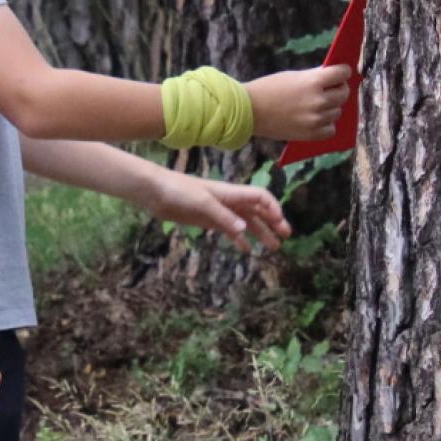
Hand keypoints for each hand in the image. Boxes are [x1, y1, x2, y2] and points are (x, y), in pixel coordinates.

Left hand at [145, 170, 290, 253]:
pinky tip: (246, 250)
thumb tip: (244, 230)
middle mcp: (229, 201)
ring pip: (246, 222)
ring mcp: (219, 211)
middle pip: (257, 211)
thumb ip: (222, 216)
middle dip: (273, 222)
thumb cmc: (178, 190)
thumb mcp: (202, 203)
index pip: (260, 197)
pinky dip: (240, 239)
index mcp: (231, 193)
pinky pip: (230, 230)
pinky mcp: (208, 220)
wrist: (155, 192)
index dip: (273, 208)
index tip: (280, 224)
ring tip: (274, 247)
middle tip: (286, 237)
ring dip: (260, 232)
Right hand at [243, 65, 352, 140]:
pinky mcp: (310, 134)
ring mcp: (315, 119)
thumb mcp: (293, 76)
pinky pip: (330, 129)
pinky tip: (316, 120)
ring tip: (317, 105)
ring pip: (337, 112)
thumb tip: (334, 78)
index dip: (343, 71)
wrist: (248, 110)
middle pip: (343, 94)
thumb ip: (314, 77)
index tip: (341, 72)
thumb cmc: (268, 89)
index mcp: (313, 82)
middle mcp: (318, 101)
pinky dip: (325, 125)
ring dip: (330, 107)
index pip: (342, 74)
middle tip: (331, 88)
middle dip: (339, 89)